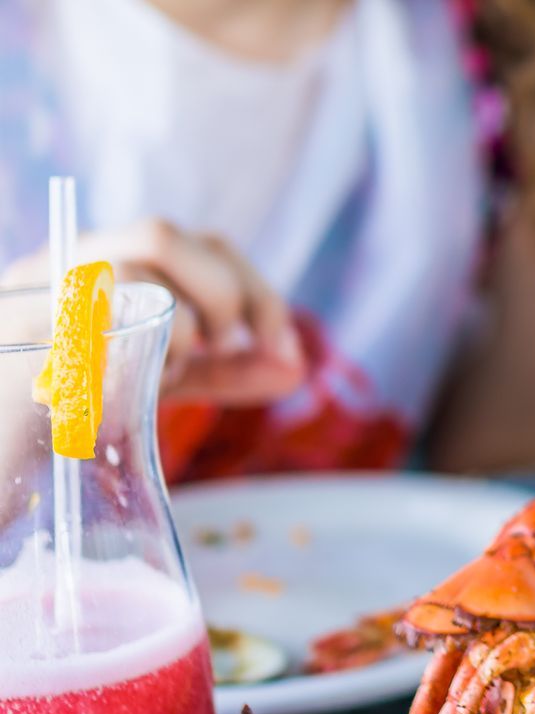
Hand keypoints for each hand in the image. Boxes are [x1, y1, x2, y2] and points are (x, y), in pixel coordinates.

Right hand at [4, 219, 305, 405]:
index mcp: (111, 260)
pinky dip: (134, 348)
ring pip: (134, 264)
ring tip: (160, 372)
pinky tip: (124, 385)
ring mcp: (44, 284)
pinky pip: (98, 310)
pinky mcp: (30, 326)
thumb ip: (224, 370)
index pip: (201, 242)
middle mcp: (73, 257)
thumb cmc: (71, 407)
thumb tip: (295, 366)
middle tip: (217, 352)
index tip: (281, 347)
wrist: (4, 447)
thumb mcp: (158, 376)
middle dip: (221, 298)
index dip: (256, 290)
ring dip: (175, 327)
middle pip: (165, 235)